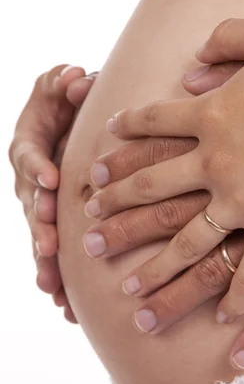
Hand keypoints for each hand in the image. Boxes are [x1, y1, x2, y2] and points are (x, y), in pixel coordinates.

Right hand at [9, 65, 96, 322]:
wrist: (65, 128)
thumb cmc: (63, 106)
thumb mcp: (59, 88)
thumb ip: (61, 83)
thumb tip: (75, 78)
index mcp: (29, 148)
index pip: (28, 157)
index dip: (37, 167)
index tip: (50, 180)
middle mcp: (29, 181)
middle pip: (30, 205)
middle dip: (39, 226)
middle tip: (49, 247)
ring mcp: (39, 206)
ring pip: (38, 236)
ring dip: (44, 262)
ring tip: (52, 288)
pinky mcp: (52, 225)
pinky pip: (52, 253)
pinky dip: (57, 278)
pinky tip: (65, 306)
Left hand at [97, 18, 243, 327]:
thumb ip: (226, 40)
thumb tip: (191, 65)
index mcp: (212, 116)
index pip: (154, 125)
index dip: (125, 139)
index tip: (102, 159)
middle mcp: (216, 162)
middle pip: (152, 191)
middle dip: (117, 211)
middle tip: (89, 230)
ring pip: (187, 243)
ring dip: (156, 271)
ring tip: (127, 291)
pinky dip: (238, 298)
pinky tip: (221, 319)